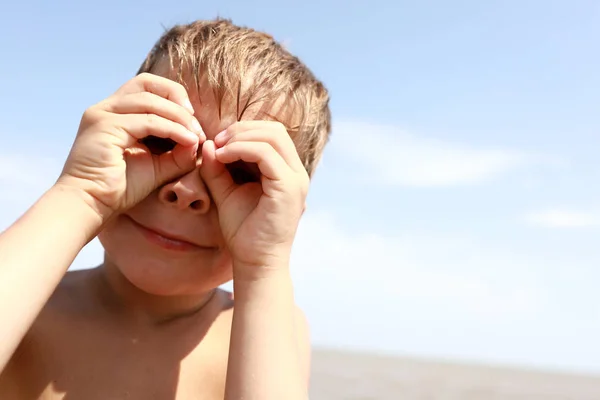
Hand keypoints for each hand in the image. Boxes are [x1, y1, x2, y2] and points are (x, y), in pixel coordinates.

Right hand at [57, 73, 204, 220]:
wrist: (92, 204)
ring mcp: (103, 114)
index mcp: (116, 112)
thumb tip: (198, 140)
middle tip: (197, 126)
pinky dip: (172, 129)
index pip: (148, 86)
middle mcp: (107, 107)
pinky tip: (187, 142)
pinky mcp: (105, 126)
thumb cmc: (121, 188)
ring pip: (151, 101)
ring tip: (196, 136)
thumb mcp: (157, 165)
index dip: (175, 97)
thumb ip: (178, 152)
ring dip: (179, 117)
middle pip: (148, 83)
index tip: (194, 123)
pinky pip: (148, 121)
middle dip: (178, 100)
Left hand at [201, 121, 308, 276]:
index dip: (242, 131)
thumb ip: (218, 168)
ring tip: (218, 149)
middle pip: (275, 129)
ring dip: (240, 137)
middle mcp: (296, 172)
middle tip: (216, 141)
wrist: (255, 262)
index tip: (216, 143)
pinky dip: (241, 149)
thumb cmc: (244, 231)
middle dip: (242, 129)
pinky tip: (222, 157)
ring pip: (273, 136)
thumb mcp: (226, 192)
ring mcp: (295, 179)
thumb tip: (208, 142)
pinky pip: (266, 154)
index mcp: (286, 172)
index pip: (271, 134)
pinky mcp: (288, 188)